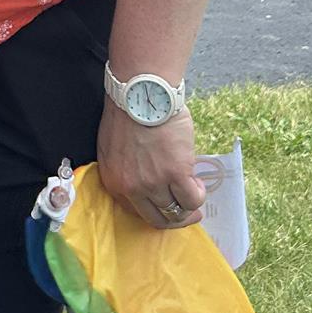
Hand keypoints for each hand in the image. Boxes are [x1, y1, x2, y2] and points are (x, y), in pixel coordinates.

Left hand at [96, 98, 204, 229]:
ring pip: (176, 211)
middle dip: (175, 219)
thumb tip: (146, 178)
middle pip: (157, 218)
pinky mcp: (175, 174)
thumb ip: (127, 168)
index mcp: (113, 181)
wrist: (140, 93)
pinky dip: (197, 194)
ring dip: (188, 205)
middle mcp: (131, 188)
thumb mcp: (115, 147)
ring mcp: (153, 183)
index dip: (154, 211)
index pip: (135, 211)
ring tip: (194, 191)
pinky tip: (197, 180)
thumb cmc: (128, 112)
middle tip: (189, 213)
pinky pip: (192, 198)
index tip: (166, 207)